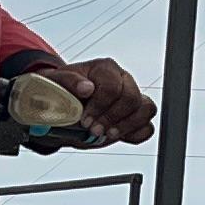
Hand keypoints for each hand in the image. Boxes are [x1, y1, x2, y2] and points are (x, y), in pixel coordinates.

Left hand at [29, 58, 153, 144]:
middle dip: (112, 118)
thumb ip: (69, 81)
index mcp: (105, 68)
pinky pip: (148, 127)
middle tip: (94, 130)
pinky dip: (135, 135)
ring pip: (146, 109)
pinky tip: (115, 135)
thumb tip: (87, 87)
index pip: (112, 86)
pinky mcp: (135, 116)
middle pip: (132, 98)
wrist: (63, 107)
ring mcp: (132, 97)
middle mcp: (123, 80)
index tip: (85, 120)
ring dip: (126, 126)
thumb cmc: (61, 91)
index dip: (99, 106)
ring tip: (107, 134)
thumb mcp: (56, 83)